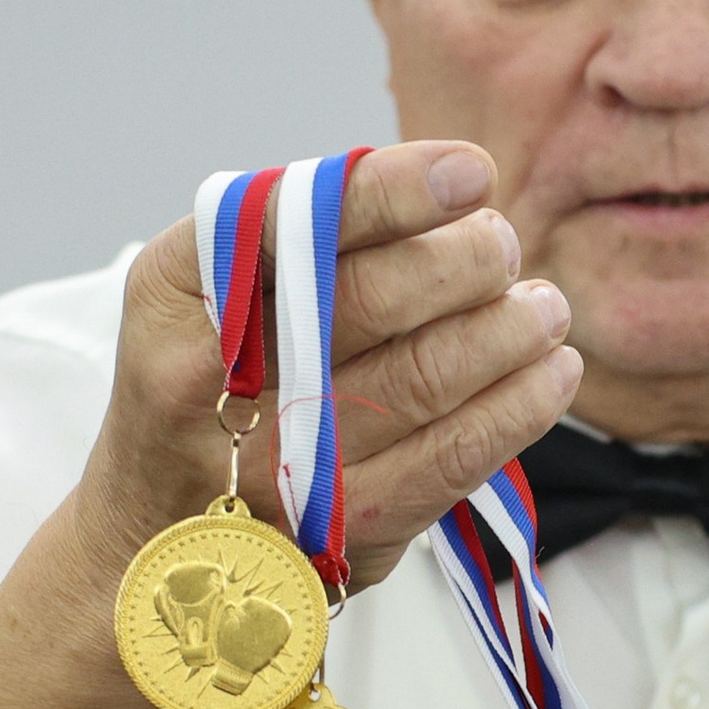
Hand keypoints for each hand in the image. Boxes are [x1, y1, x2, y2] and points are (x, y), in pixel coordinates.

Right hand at [81, 142, 580, 589]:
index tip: (469, 173)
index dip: (392, 192)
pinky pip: (450, 459)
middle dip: (464, 260)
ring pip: (424, 378)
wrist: (157, 535)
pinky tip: (551, 372)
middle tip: (500, 244)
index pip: (289, 223)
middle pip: (371, 300)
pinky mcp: (339, 529)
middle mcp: (216, 381)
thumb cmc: (210, 380)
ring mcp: (277, 464)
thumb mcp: (210, 290)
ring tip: (542, 305)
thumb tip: (447, 183)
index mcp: (177, 296)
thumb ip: (301, 231)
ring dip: (507, 330)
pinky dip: (517, 407)